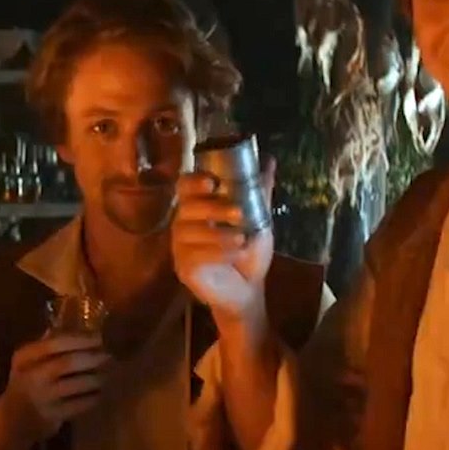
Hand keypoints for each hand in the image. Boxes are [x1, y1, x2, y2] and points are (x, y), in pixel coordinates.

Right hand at [0, 335, 110, 444]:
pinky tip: (98, 393)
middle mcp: (31, 376)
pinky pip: (81, 404)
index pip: (54, 343)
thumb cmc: (24, 385)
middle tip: (108, 357)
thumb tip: (80, 328)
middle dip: (92, 358)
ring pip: (78, 384)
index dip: (80, 340)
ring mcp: (41, 398)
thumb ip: (48, 345)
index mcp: (24, 358)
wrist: (11, 421)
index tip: (98, 339)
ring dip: (96, 378)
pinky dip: (93, 397)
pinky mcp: (52, 416)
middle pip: (68, 363)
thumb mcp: (27, 363)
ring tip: (105, 374)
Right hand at [171, 158, 274, 323]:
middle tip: (239, 213)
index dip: (194, 181)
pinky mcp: (183, 268)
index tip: (213, 181)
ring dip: (218, 234)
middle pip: (186, 207)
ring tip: (242, 239)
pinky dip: (217, 253)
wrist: (248, 289)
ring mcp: (180, 247)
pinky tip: (236, 254)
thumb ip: (259, 191)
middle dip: (212, 208)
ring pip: (189, 232)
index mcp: (197, 208)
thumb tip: (268, 161)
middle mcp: (183, 224)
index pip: (185, 186)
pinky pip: (193, 255)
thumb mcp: (258, 219)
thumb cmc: (247, 251)